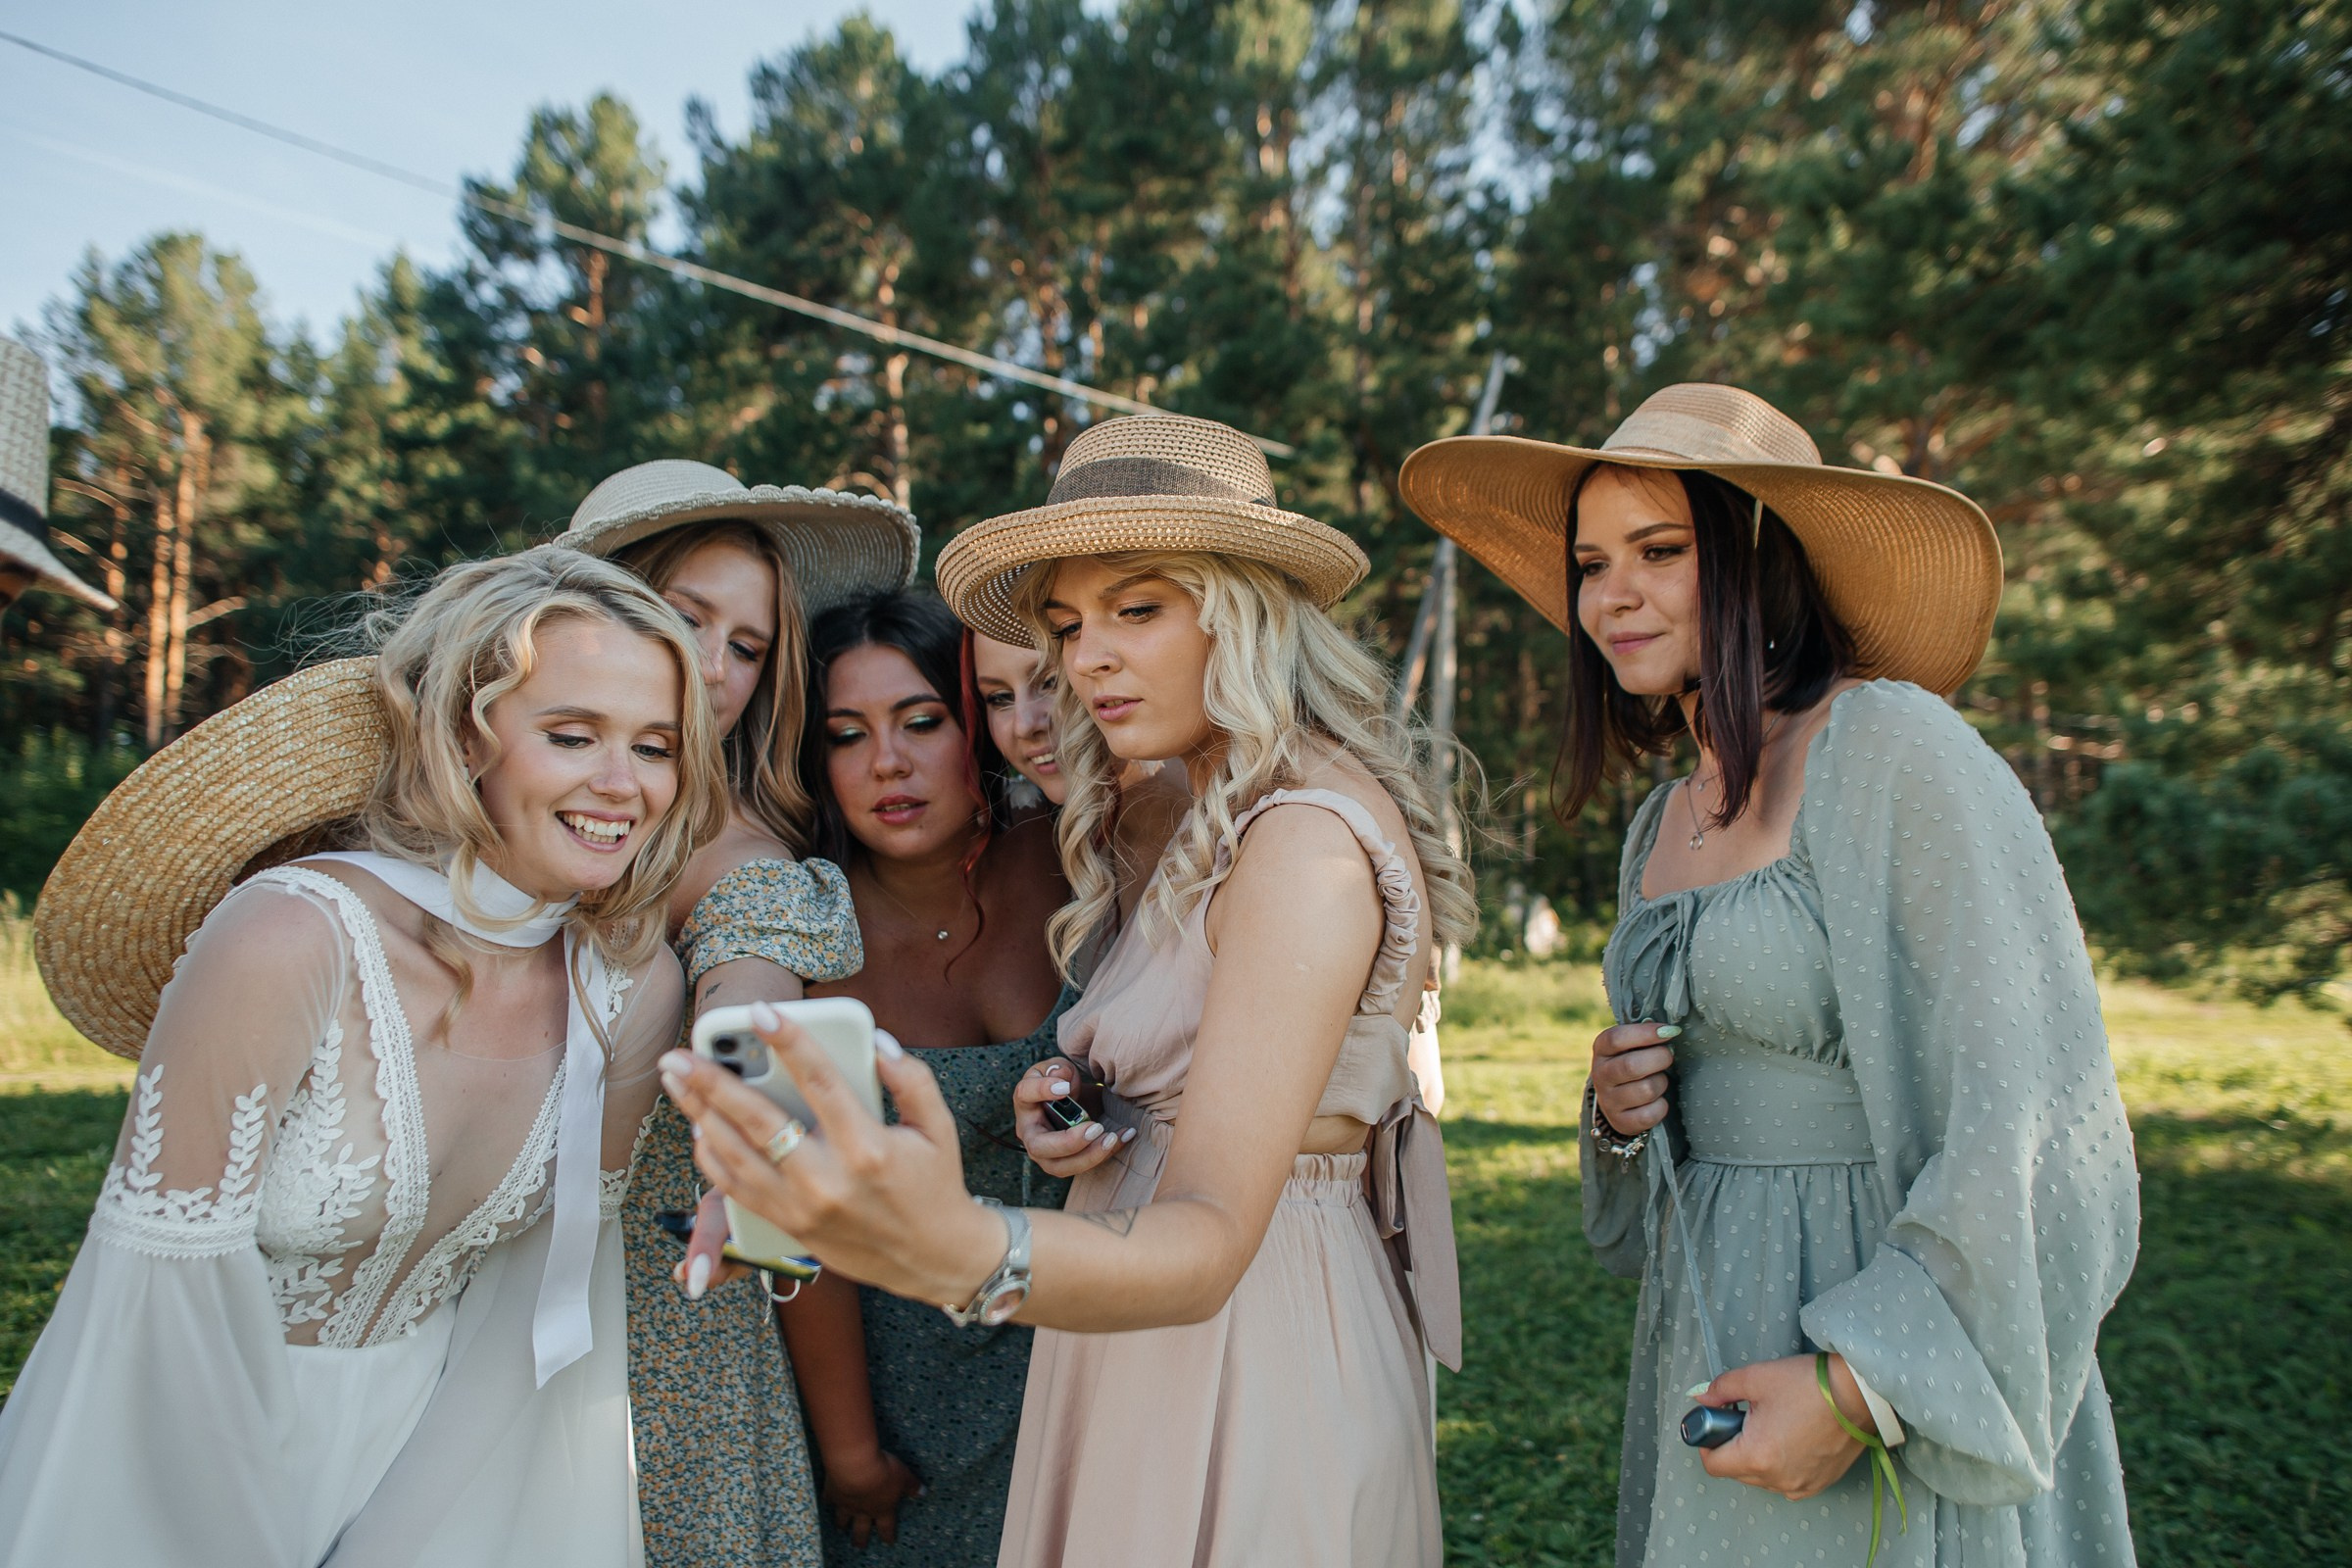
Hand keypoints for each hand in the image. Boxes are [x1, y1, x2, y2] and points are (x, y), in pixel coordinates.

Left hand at [659, 1003, 1003, 1307]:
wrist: (932, 1259)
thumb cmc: (934, 1185)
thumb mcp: (938, 1127)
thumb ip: (910, 1079)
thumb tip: (877, 1042)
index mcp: (868, 1148)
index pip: (819, 1081)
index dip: (787, 1042)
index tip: (759, 1012)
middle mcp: (828, 1180)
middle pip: (757, 1120)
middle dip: (711, 1082)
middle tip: (677, 1054)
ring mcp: (802, 1208)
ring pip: (734, 1156)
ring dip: (698, 1115)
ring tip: (675, 1081)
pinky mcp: (788, 1227)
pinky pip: (735, 1190)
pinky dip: (711, 1157)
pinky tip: (699, 1128)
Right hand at [822, 1445, 921, 1546]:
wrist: (856, 1466)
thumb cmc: (884, 1472)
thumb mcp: (904, 1476)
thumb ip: (912, 1486)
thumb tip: (923, 1492)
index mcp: (882, 1509)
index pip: (886, 1527)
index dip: (888, 1535)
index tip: (888, 1543)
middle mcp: (863, 1511)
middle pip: (861, 1529)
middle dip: (861, 1538)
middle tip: (859, 1546)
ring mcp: (846, 1504)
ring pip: (843, 1518)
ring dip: (842, 1524)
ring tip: (840, 1529)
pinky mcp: (833, 1493)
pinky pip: (829, 1499)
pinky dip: (828, 1500)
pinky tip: (825, 1501)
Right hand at [1013, 1057, 1132, 1177]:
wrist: (1080, 1103)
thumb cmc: (1065, 1084)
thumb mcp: (1062, 1069)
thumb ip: (1060, 1070)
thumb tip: (1062, 1080)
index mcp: (1026, 1102)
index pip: (1025, 1094)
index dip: (1042, 1090)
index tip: (1066, 1087)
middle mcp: (1030, 1133)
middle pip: (1039, 1146)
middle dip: (1068, 1142)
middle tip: (1095, 1127)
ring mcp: (1046, 1154)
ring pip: (1060, 1167)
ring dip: (1088, 1156)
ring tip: (1112, 1139)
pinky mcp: (1066, 1164)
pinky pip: (1083, 1166)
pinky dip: (1105, 1154)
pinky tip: (1124, 1137)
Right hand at [1590, 1022, 1678, 1136]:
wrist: (1619, 1099)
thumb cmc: (1633, 1062)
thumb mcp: (1631, 1045)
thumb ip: (1645, 1035)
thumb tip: (1669, 1030)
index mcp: (1601, 1050)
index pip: (1616, 1038)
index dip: (1646, 1034)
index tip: (1669, 1031)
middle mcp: (1600, 1075)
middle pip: (1631, 1066)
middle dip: (1660, 1058)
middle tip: (1668, 1056)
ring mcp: (1608, 1101)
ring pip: (1646, 1090)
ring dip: (1661, 1083)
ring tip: (1658, 1080)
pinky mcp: (1620, 1122)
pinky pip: (1650, 1114)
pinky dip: (1661, 1106)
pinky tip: (1656, 1100)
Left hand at [1696, 1353, 1872, 1499]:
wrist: (1858, 1394)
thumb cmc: (1807, 1384)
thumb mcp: (1755, 1378)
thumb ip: (1720, 1390)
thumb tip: (1701, 1398)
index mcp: (1757, 1457)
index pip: (1713, 1465)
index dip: (1707, 1442)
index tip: (1717, 1423)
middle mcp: (1778, 1480)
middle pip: (1736, 1472)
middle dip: (1733, 1446)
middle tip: (1747, 1416)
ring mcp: (1800, 1486)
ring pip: (1761, 1478)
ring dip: (1757, 1456)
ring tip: (1773, 1424)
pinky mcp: (1819, 1484)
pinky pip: (1785, 1481)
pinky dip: (1780, 1464)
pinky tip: (1791, 1437)